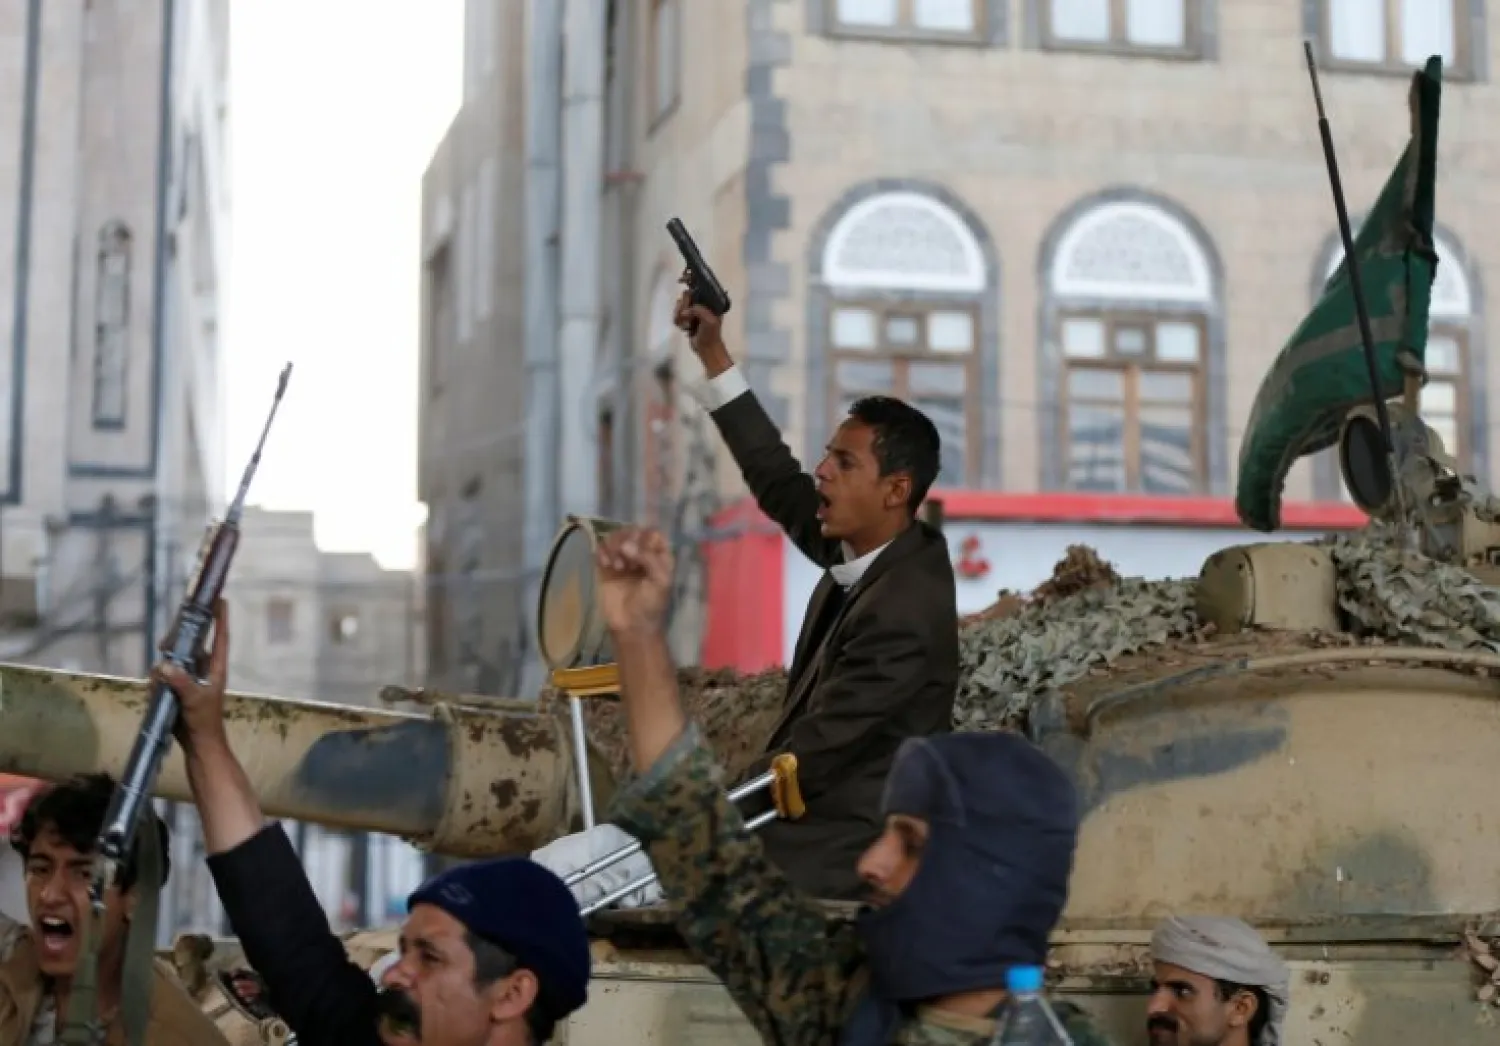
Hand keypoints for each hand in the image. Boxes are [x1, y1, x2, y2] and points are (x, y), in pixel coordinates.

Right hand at [153, 597, 229, 753]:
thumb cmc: (204, 721)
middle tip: (165, 643)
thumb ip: (180, 682)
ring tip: (161, 682)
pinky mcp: (177, 687)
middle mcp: (203, 669)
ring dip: (164, 666)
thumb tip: (164, 665)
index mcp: (216, 668)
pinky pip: (163, 676)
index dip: (221, 619)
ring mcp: (189, 677)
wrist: (198, 744)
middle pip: (191, 644)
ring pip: (173, 659)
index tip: (220, 599)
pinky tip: (156, 693)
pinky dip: (158, 681)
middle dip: (178, 642)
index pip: (221, 638)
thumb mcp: (194, 699)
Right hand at [595, 528, 673, 636]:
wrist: (631, 626)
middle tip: (624, 558)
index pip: (652, 533)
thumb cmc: (651, 605)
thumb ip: (649, 559)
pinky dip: (601, 552)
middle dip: (626, 540)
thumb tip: (626, 545)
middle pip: (631, 531)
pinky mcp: (606, 567)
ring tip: (615, 565)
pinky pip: (601, 549)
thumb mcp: (660, 581)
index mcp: (659, 555)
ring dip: (613, 546)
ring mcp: (622, 560)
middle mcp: (641, 554)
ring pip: (615, 537)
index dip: (644, 537)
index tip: (639, 549)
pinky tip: (604, 564)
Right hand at [673, 282, 728, 369]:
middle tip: (686, 315)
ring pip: (679, 305)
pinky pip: (676, 314)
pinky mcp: (686, 318)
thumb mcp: (710, 321)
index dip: (690, 280)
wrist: (707, 349)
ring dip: (680, 315)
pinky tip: (685, 328)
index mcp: (710, 301)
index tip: (681, 280)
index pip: (699, 285)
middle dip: (683, 305)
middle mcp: (702, 303)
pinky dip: (678, 322)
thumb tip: (686, 311)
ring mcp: (693, 311)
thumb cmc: (711, 334)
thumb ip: (699, 311)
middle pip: (686, 295)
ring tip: (686, 325)